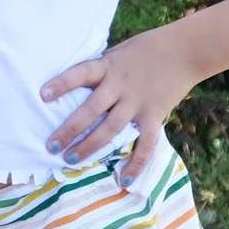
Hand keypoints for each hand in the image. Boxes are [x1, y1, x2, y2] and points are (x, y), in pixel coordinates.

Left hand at [39, 25, 200, 181]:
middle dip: (69, 129)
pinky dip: (136, 163)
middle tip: (51, 146)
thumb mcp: (117, 52)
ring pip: (110, 129)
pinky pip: (145, 143)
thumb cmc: (146, 49)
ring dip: (90, 146)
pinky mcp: (154, 115)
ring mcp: (137, 102)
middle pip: (90, 110)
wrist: (185, 50)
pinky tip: (125, 180)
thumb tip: (76, 84)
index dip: (61, 84)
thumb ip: (100, 69)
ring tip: (71, 159)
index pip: (80, 74)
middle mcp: (120, 85)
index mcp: (107, 66)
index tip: (42, 96)